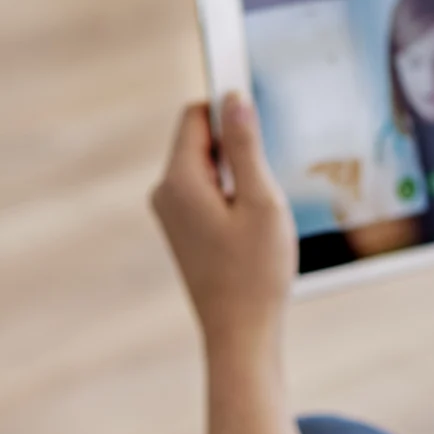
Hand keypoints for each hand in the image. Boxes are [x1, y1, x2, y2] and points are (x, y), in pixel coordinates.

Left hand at [151, 95, 293, 350]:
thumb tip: (234, 97)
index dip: (229, 110)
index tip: (261, 123)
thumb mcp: (262, 201)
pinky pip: (209, 193)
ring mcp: (172, 215)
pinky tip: (252, 229)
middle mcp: (165, 194)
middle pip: (201, 140)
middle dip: (237, 148)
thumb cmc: (256, 274)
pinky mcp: (184, 232)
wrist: (241, 336)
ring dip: (239, 176)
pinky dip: (234, 198)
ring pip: (209, 168)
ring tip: (261, 214)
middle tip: (267, 184)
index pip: (196, 115)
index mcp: (179, 181)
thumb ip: (246, 145)